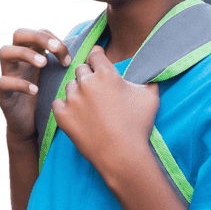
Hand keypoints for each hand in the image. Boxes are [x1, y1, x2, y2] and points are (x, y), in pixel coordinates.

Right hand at [0, 27, 69, 142]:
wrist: (31, 127)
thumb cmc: (48, 100)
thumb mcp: (60, 79)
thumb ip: (70, 64)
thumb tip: (96, 51)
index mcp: (33, 54)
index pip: (39, 32)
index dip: (55, 40)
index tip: (69, 59)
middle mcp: (17, 61)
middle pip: (18, 34)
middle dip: (38, 38)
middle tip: (54, 49)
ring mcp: (7, 74)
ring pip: (4, 52)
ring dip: (26, 54)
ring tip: (44, 63)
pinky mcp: (1, 93)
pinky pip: (3, 82)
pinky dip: (19, 83)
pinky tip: (35, 90)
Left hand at [51, 46, 158, 177]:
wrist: (122, 154)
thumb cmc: (138, 126)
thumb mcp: (151, 98)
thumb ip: (149, 80)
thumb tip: (153, 73)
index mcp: (106, 74)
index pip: (95, 54)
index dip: (97, 57)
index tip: (97, 61)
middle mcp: (86, 83)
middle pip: (81, 70)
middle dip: (88, 76)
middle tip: (96, 90)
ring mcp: (72, 99)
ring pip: (70, 87)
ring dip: (77, 92)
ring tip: (89, 106)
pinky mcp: (62, 115)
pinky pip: (58, 103)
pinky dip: (65, 107)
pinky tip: (76, 114)